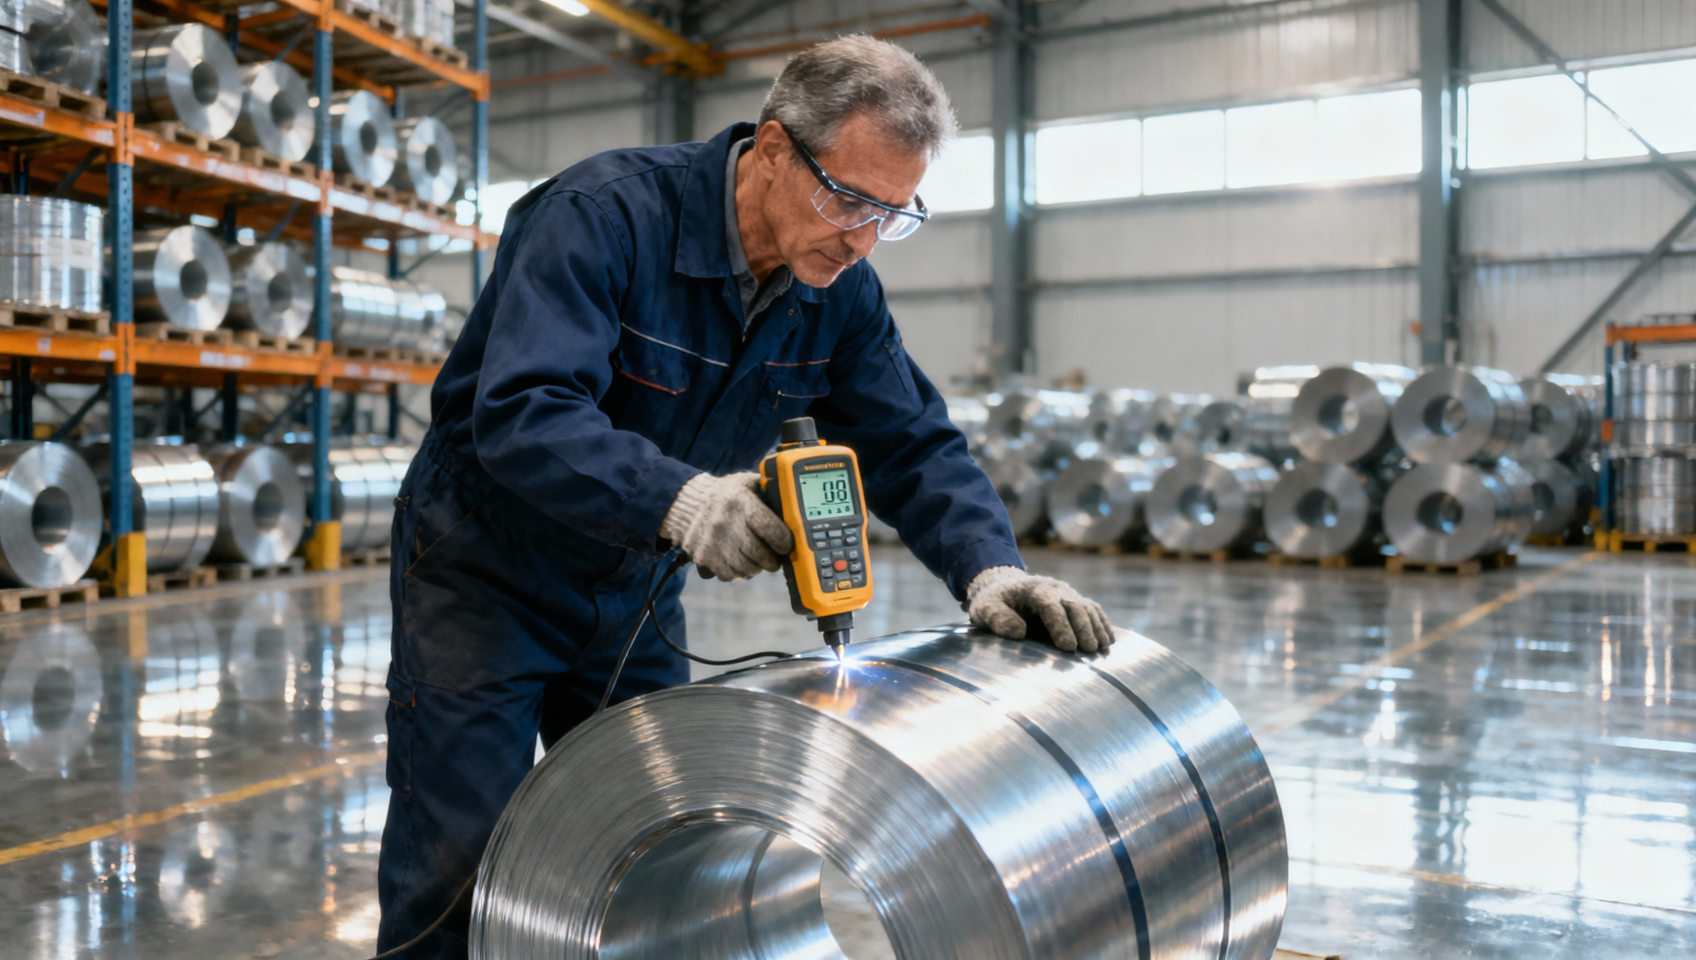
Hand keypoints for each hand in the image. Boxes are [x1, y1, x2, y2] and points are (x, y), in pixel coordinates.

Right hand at [660, 472, 793, 580]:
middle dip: (772, 560)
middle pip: (760, 556)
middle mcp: (727, 524)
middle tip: (775, 557)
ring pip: (746, 570)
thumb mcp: (747, 483)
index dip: (784, 542)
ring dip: (756, 567)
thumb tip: (794, 503)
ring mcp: (714, 544)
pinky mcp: (704, 558)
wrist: (686, 505)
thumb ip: (771, 491)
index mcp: (742, 502)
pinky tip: (739, 561)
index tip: (786, 544)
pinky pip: (729, 576)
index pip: (772, 530)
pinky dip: (738, 572)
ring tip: (757, 558)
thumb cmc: (725, 494)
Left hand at [965, 566, 1114, 652]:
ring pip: (1087, 607)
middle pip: (1075, 605)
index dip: (1061, 626)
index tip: (1067, 647)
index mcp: (1033, 589)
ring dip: (1096, 628)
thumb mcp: (985, 610)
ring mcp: (1067, 593)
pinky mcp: (1075, 601)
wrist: (1003, 587)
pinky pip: (1093, 610)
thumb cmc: (993, 603)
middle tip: (1089, 651)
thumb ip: (998, 619)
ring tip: (1101, 649)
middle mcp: (1054, 588)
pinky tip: (1109, 641)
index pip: (1050, 606)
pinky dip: (1102, 624)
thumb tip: (1018, 633)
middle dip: (1083, 628)